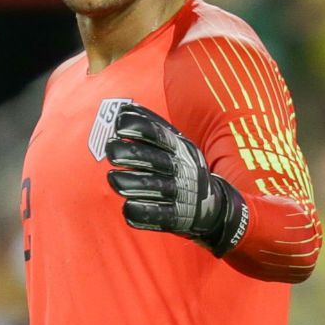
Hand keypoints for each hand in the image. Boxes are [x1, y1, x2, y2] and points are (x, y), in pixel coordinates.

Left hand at [104, 103, 247, 255]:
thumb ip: (153, 127)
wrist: (214, 205)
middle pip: (154, 160)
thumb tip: (125, 107)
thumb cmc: (184, 169)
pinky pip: (159, 215)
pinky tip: (127, 207)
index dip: (139, 127)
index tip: (118, 125)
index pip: (159, 135)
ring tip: (112, 178)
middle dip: (130, 153)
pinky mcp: (178, 217)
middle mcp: (182, 169)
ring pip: (154, 187)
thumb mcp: (178, 144)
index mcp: (181, 149)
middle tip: (110, 150)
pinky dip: (142, 212)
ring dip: (131, 182)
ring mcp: (181, 194)